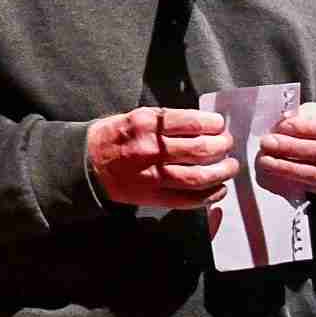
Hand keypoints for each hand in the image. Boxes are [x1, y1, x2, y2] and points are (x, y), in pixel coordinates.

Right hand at [87, 106, 235, 209]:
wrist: (85, 165)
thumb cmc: (114, 137)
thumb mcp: (135, 117)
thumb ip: (166, 121)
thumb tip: (202, 125)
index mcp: (146, 124)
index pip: (191, 123)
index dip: (213, 124)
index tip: (220, 125)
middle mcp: (150, 149)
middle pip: (199, 149)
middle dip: (221, 146)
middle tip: (227, 144)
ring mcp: (151, 176)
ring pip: (197, 176)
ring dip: (221, 172)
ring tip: (230, 167)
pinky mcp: (151, 196)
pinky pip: (187, 199)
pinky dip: (208, 195)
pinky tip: (218, 189)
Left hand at [256, 102, 315, 198]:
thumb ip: (307, 116)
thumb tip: (284, 120)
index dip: (307, 129)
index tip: (283, 126)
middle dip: (293, 148)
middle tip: (268, 143)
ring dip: (288, 168)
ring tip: (265, 160)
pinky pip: (312, 186)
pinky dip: (290, 179)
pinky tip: (273, 173)